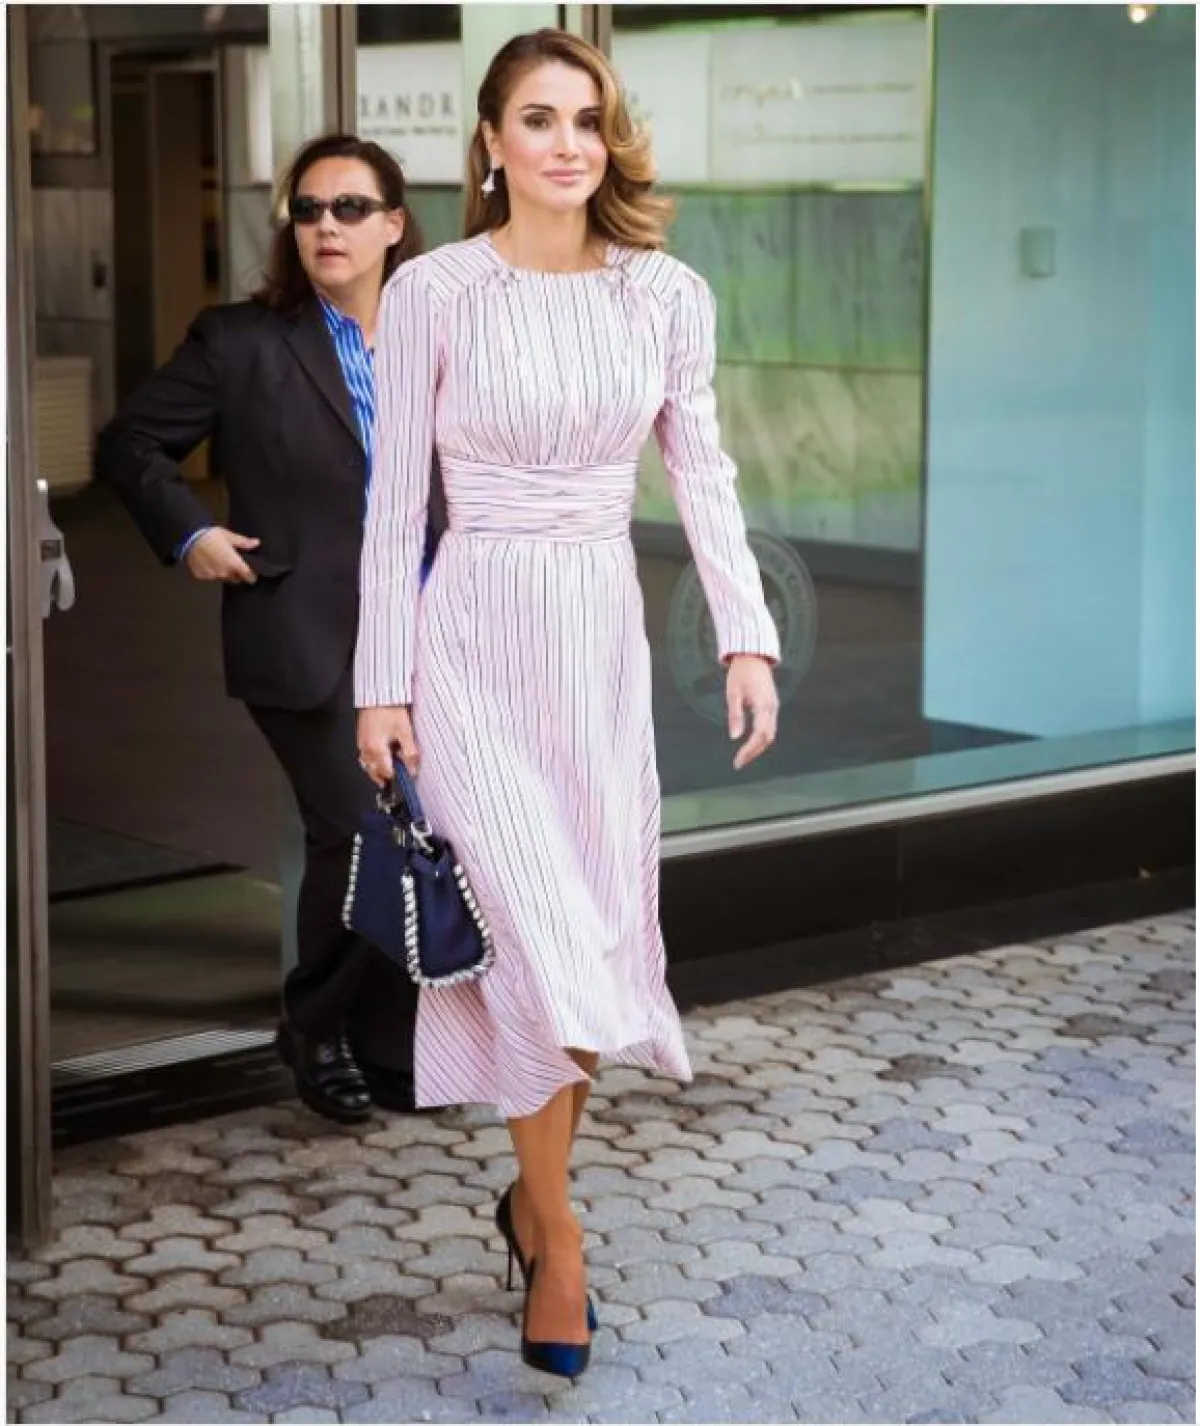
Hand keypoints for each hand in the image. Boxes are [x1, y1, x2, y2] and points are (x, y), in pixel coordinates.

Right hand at [185, 527, 260, 582]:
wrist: (190, 537)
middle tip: (232, 563)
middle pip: (235, 579)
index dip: (251, 576)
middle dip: (236, 574)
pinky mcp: (201, 576)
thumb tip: (256, 543)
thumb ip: (244, 542)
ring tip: (219, 561)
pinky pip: (210, 577)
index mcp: (234, 564)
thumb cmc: (210, 535)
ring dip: (223, 573)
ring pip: (223, 578)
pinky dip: (211, 572)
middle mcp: (224, 573)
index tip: (251, 575)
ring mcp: (212, 576)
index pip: (248, 577)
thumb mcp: (230, 536)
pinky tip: (209, 563)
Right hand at [357, 705, 418, 785]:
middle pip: (373, 771)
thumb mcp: (405, 732)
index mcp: (377, 749)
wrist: (379, 694)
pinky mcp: (361, 736)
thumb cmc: (390, 709)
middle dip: (383, 776)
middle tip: (393, 779)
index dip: (397, 776)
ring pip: (366, 763)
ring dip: (376, 769)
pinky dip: (371, 758)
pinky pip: (363, 753)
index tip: (405, 777)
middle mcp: (366, 747)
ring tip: (386, 770)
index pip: (386, 771)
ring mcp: (361, 742)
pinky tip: (379, 754)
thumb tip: (413, 768)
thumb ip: (410, 753)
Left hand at [726, 655, 778, 770]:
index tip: (737, 761)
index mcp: (762, 704)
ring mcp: (774, 706)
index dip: (749, 750)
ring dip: (757, 747)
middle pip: (767, 738)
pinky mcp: (772, 705)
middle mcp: (772, 707)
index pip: (759, 734)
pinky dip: (760, 738)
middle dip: (753, 752)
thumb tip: (735, 737)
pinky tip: (749, 744)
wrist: (753, 657)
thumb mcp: (733, 693)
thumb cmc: (740, 673)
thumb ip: (735, 715)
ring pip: (770, 734)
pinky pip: (769, 726)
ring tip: (742, 757)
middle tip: (739, 763)